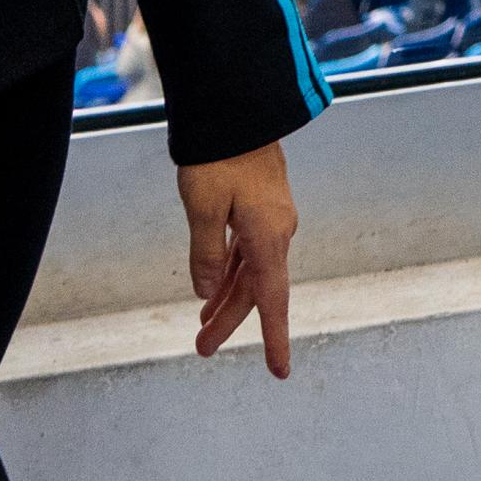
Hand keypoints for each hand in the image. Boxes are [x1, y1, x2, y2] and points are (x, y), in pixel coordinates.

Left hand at [177, 142, 298, 378]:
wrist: (235, 108)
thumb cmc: (217, 156)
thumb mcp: (201, 207)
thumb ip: (205, 254)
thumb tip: (207, 293)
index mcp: (268, 237)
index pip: (273, 301)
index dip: (274, 338)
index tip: (279, 372)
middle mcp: (277, 232)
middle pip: (255, 289)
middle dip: (229, 321)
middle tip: (201, 349)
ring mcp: (271, 218)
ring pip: (249, 270)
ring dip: (227, 297)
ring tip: (202, 326)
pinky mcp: (261, 206)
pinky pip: (246, 249)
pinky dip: (229, 270)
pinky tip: (214, 283)